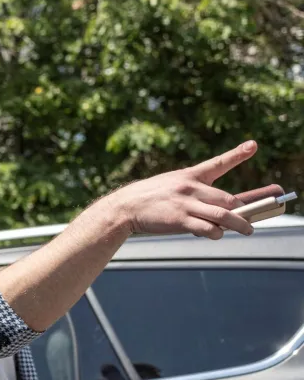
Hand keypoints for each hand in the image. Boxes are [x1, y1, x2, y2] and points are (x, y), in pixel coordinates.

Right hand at [106, 140, 259, 239]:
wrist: (126, 206)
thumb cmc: (150, 197)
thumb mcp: (171, 185)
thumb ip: (195, 193)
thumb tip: (219, 208)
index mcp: (189, 175)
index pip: (218, 163)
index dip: (237, 154)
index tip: (253, 145)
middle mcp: (190, 187)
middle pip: (228, 199)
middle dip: (242, 210)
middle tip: (249, 218)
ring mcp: (186, 204)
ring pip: (224, 215)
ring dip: (240, 225)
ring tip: (248, 230)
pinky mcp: (180, 220)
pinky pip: (208, 229)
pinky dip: (216, 234)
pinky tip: (215, 235)